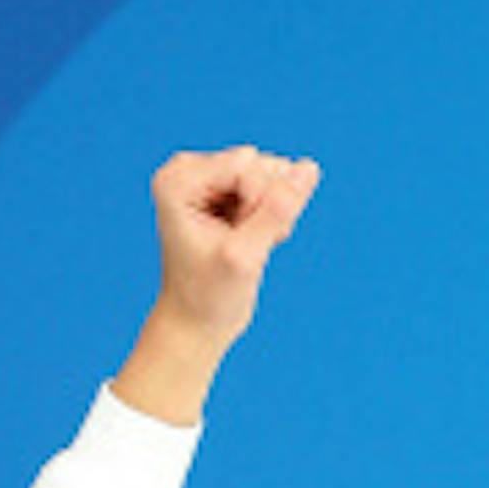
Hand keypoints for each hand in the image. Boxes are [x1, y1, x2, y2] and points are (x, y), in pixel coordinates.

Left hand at [113, 146, 320, 425]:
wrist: (197, 322)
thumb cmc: (208, 296)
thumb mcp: (243, 256)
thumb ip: (277, 210)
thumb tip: (309, 168)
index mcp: (179, 179)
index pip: (247, 166)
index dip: (256, 205)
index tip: (236, 240)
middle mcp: (191, 169)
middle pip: (261, 165)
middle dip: (266, 207)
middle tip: (244, 245)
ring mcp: (213, 175)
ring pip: (275, 173)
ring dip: (274, 212)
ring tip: (249, 244)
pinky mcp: (233, 185)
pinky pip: (278, 183)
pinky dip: (276, 214)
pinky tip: (256, 239)